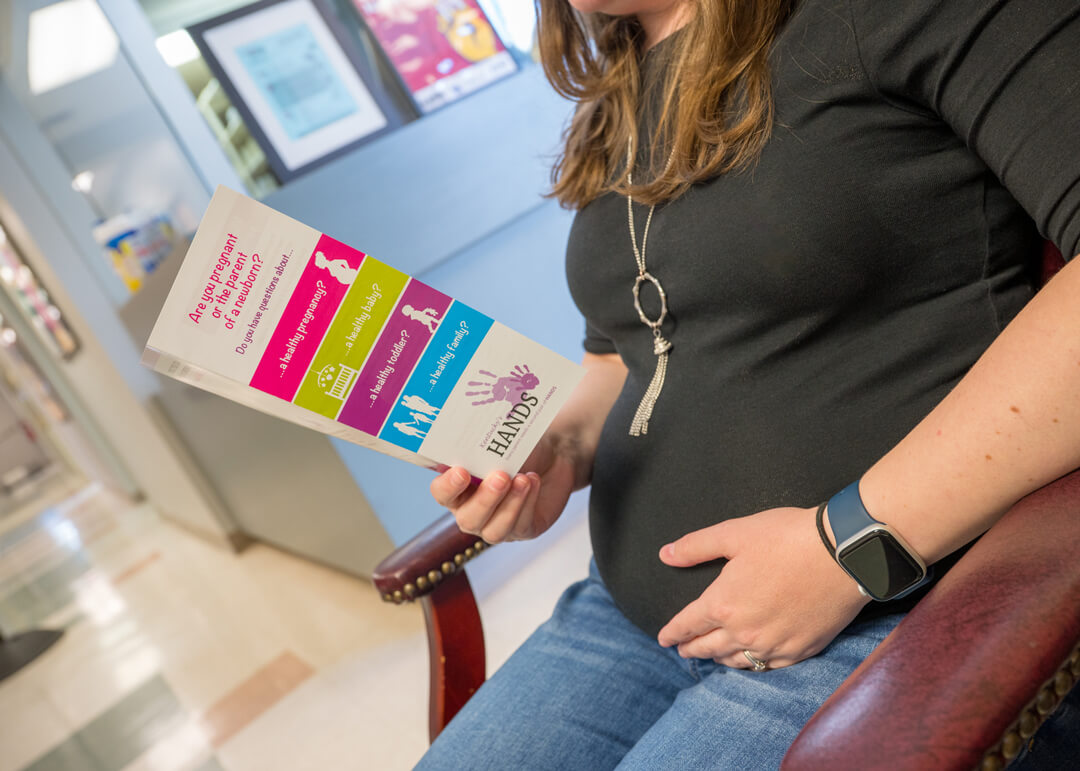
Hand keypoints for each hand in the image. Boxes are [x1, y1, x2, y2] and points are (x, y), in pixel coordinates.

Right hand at [429, 432, 579, 543]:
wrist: (553, 455)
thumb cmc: (519, 449)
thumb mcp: (499, 445)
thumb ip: (481, 450)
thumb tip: (470, 445)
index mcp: (458, 489)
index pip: (442, 494)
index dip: (448, 486)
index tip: (462, 471)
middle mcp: (473, 512)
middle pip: (468, 520)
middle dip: (485, 499)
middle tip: (501, 476)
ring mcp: (497, 525)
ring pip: (495, 530)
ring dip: (510, 503)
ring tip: (522, 479)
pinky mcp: (524, 530)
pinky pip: (521, 526)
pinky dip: (528, 502)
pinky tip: (533, 482)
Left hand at [656, 506, 869, 668]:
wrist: (843, 553)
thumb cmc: (787, 538)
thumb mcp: (733, 533)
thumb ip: (695, 547)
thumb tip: (665, 554)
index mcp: (723, 604)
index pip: (688, 624)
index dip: (672, 632)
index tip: (663, 638)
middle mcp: (745, 633)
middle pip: (708, 648)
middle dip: (691, 649)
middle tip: (682, 650)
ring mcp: (774, 645)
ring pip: (737, 661)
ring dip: (719, 659)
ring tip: (712, 655)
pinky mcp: (802, 650)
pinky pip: (769, 667)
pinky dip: (754, 665)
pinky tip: (752, 661)